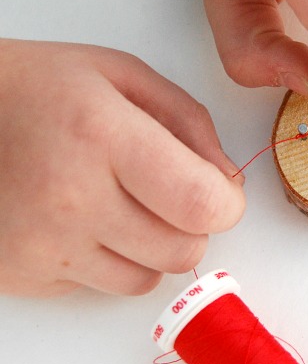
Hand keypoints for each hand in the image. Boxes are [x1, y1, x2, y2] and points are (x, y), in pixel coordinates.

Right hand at [0, 40, 244, 295]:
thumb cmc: (36, 88)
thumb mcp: (120, 75)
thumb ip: (189, 122)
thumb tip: (229, 180)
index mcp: (103, 135)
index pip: (200, 203)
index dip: (227, 204)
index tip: (220, 191)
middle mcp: (73, 199)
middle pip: (183, 250)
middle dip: (193, 225)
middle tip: (167, 194)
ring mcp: (44, 246)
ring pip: (149, 279)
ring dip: (153, 247)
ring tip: (121, 204)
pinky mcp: (23, 275)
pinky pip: (104, 287)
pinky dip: (111, 261)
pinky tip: (85, 222)